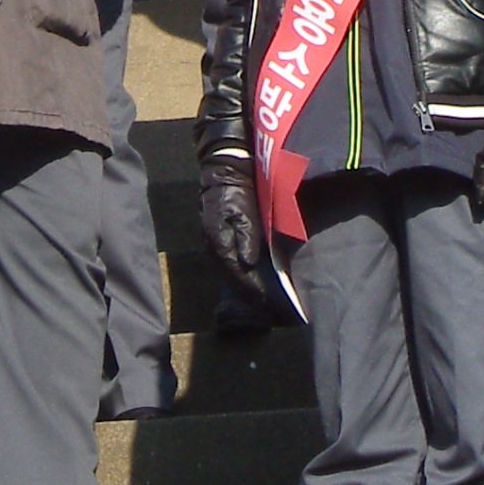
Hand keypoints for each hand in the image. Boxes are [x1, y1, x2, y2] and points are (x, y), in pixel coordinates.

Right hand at [198, 157, 271, 304]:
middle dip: (250, 296)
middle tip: (270, 310)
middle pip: (233, 281)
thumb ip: (246, 237)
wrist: (224, 174)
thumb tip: (248, 263)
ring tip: (263, 304)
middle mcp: (213, 249)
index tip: (269, 303)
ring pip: (231, 277)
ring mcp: (213, 247)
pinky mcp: (218, 244)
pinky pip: (230, 269)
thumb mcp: (243, 211)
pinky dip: (242, 280)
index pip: (238, 275)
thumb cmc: (236, 192)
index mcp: (219, 242)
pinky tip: (252, 287)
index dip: (254, 290)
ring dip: (246, 291)